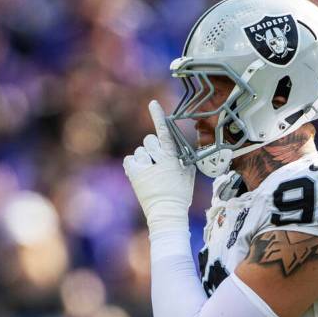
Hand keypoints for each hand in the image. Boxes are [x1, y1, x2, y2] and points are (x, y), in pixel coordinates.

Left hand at [123, 101, 194, 234]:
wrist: (166, 213)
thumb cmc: (179, 194)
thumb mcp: (188, 174)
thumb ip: (185, 158)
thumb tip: (183, 149)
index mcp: (171, 158)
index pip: (164, 132)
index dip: (158, 117)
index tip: (153, 104)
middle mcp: (156, 159)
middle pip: (149, 140)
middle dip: (152, 149)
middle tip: (157, 163)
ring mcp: (143, 166)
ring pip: (139, 151)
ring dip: (144, 159)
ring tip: (150, 173)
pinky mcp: (133, 174)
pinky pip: (129, 160)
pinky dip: (133, 165)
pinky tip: (141, 173)